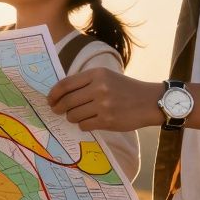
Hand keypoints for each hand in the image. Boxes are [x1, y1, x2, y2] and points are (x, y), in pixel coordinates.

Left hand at [46, 70, 162, 131]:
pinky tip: (89, 122)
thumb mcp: (106, 76)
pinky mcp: (108, 120)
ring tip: (77, 116)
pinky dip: (83, 125)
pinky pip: (84, 125)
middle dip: (59, 108)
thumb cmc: (125, 88)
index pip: (66, 84)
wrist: (149, 101)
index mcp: (96, 74)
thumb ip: (86, 82)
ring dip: (72, 117)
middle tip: (57, 110)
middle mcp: (99, 88)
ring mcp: (104, 105)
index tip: (50, 99)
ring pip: (74, 115)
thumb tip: (61, 93)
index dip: (54, 93)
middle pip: (67, 101)